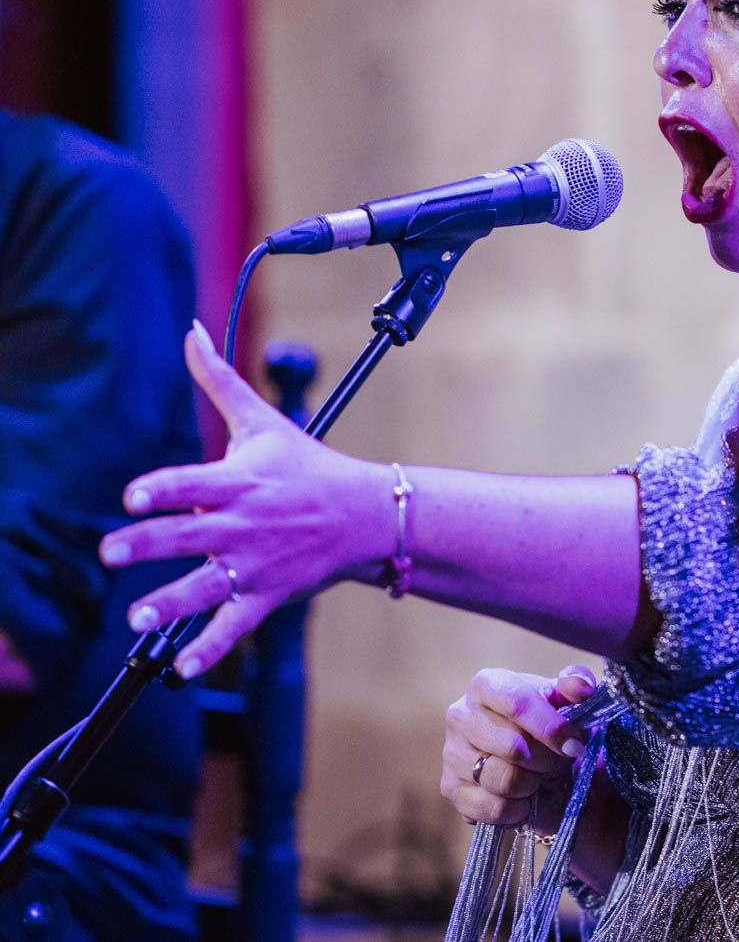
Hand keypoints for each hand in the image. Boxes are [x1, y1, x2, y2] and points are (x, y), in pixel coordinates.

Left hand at [98, 323, 389, 676]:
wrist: (365, 513)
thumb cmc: (305, 465)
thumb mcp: (262, 421)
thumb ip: (217, 380)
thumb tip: (192, 330)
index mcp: (237, 481)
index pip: (191, 482)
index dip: (161, 488)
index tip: (133, 496)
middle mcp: (243, 523)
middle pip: (188, 534)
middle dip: (148, 543)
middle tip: (112, 551)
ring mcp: (255, 563)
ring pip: (206, 586)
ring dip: (170, 602)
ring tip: (138, 614)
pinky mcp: (267, 595)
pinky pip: (233, 625)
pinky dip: (209, 649)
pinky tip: (180, 669)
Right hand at [441, 665, 594, 829]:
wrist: (522, 750)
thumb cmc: (541, 717)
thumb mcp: (561, 697)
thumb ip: (575, 684)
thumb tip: (582, 687)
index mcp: (485, 684)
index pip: (517, 704)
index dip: (551, 728)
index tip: (575, 745)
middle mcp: (460, 715)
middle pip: (513, 748)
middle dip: (547, 761)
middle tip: (558, 761)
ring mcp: (451, 753)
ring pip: (504, 781)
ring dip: (533, 785)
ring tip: (539, 777)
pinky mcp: (450, 788)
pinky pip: (493, 809)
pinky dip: (517, 809)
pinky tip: (523, 797)